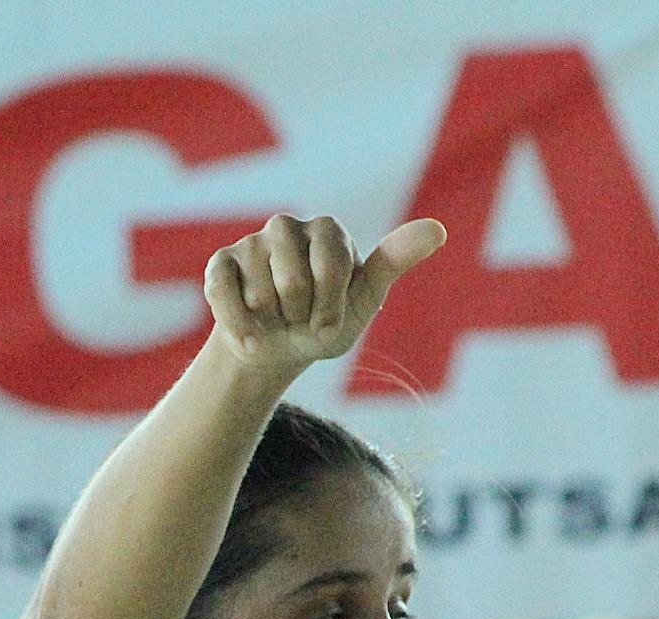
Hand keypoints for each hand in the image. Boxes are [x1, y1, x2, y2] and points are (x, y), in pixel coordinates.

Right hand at [203, 214, 445, 373]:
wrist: (275, 352)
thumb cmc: (323, 323)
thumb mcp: (362, 302)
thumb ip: (393, 262)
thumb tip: (438, 229)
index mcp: (328, 230)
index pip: (332, 267)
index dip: (329, 308)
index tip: (328, 323)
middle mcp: (287, 226)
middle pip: (293, 280)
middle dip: (299, 315)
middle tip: (299, 318)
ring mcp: (251, 243)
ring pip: (260, 292)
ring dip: (271, 321)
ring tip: (275, 317)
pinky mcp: (220, 264)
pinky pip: (224, 296)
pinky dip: (239, 327)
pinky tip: (250, 338)